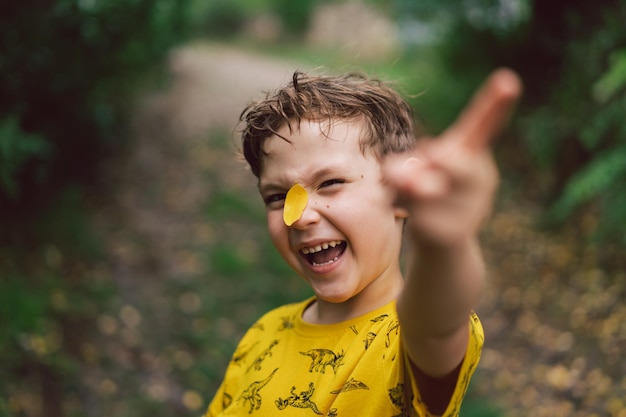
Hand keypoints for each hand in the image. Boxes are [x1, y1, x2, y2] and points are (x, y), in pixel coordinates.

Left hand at [384, 68, 521, 247]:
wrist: (444, 241)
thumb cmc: (428, 189)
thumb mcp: (414, 168)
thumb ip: (404, 167)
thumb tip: (404, 181)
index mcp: (473, 151)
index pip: (485, 123)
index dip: (495, 103)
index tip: (508, 81)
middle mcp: (480, 177)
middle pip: (449, 159)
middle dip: (429, 163)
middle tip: (425, 164)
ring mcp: (469, 207)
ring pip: (421, 186)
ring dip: (403, 184)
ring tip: (406, 187)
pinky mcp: (451, 231)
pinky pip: (413, 209)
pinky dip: (399, 203)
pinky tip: (407, 208)